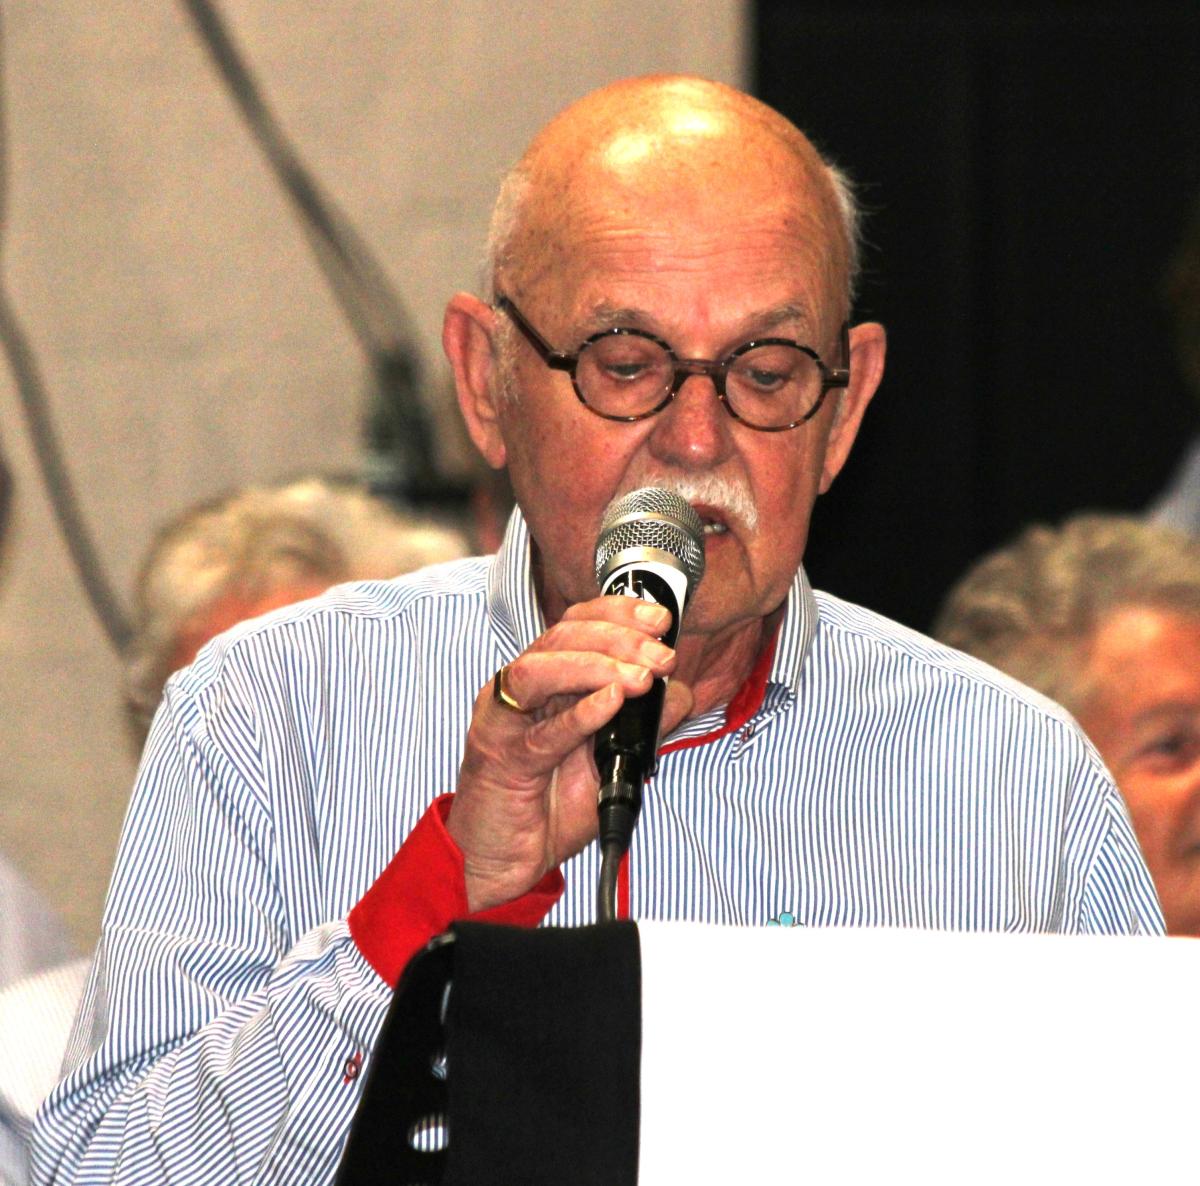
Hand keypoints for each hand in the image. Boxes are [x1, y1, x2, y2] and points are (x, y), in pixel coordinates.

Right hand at [447, 596, 693, 911]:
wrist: (503, 861)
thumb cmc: (547, 809)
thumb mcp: (609, 761)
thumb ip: (643, 727)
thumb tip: (681, 694)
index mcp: (544, 682)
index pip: (577, 624)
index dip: (617, 613)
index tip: (659, 619)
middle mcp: (520, 691)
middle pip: (562, 636)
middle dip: (618, 638)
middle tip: (661, 656)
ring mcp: (506, 720)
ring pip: (543, 669)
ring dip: (597, 666)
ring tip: (641, 678)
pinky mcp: (501, 757)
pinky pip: (542, 731)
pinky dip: (580, 713)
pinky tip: (613, 702)